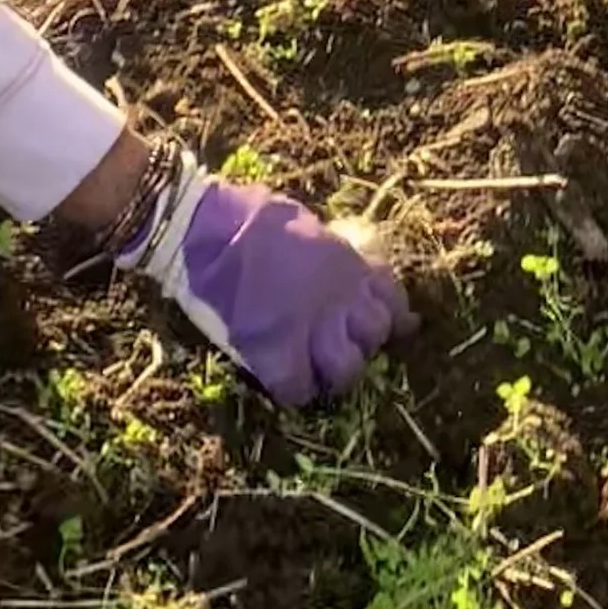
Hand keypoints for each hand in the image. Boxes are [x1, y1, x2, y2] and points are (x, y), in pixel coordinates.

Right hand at [129, 162, 413, 405]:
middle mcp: (339, 296)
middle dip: (363, 344)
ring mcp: (309, 326)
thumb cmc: (255, 217)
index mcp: (348, 263)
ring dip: (334, 372)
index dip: (394, 317)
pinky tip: (287, 381)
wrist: (213, 228)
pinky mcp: (274, 350)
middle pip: (375, 335)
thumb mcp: (310, 228)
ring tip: (318, 368)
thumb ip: (335, 256)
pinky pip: (297, 389)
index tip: (393, 327)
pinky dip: (295, 391)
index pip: (392, 299)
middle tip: (342, 344)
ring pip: (347, 369)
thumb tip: (346, 270)